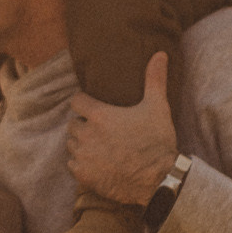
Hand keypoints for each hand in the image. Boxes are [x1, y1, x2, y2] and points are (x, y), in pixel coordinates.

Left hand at [67, 51, 179, 204]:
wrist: (159, 178)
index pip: (76, 101)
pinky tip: (97, 164)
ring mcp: (83, 156)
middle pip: (73, 124)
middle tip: (101, 130)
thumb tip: (160, 53)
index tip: (92, 107)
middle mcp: (86, 135)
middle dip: (84, 125)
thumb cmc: (157, 141)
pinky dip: (82, 164)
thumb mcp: (157, 107)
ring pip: (71, 145)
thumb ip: (154, 79)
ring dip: (81, 144)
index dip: (84, 103)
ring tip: (100, 147)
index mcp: (99, 116)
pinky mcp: (83, 175)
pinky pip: (72, 165)